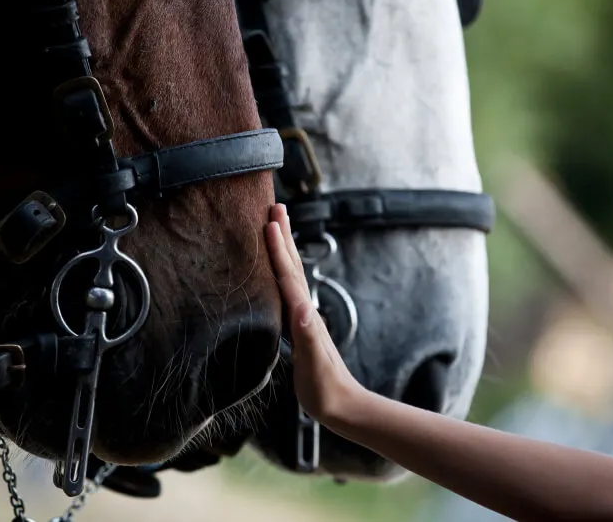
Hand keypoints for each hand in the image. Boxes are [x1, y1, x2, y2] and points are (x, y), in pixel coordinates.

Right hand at [265, 203, 363, 425]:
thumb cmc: (325, 388)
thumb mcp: (315, 364)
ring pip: (291, 275)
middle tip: (275, 207)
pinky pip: (287, 291)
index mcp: (304, 315)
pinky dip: (281, 273)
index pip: (289, 276)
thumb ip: (309, 337)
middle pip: (293, 266)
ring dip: (284, 249)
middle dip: (284, 236)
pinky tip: (277, 272)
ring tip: (275, 227)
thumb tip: (303, 308)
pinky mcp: (300, 328)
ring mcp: (304, 318)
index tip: (270, 222)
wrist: (342, 405)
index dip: (279, 250)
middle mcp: (305, 311)